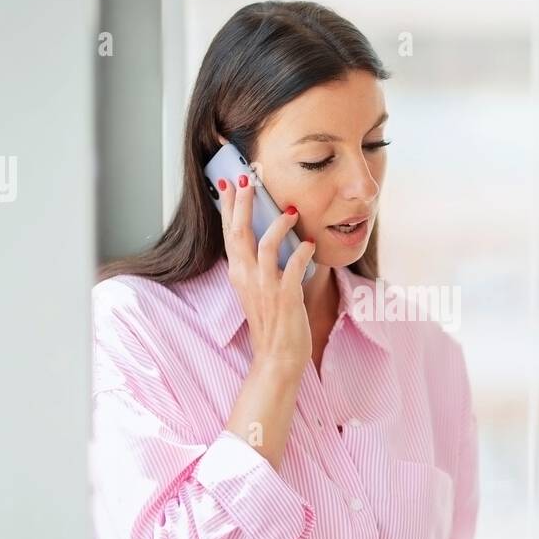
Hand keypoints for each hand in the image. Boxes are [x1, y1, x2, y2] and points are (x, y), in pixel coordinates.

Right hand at [216, 169, 315, 378]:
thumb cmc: (272, 324)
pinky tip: (310, 244)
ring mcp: (265, 288)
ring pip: (264, 245)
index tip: (227, 183)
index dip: (228, 208)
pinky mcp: (285, 297)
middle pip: (239, 232)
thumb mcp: (257, 291)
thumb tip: (268, 239)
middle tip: (247, 179)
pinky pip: (293, 267)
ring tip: (290, 210)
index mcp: (238, 275)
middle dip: (243, 204)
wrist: (277, 359)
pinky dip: (302, 252)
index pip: (229, 234)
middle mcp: (246, 278)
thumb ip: (258, 267)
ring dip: (278, 225)